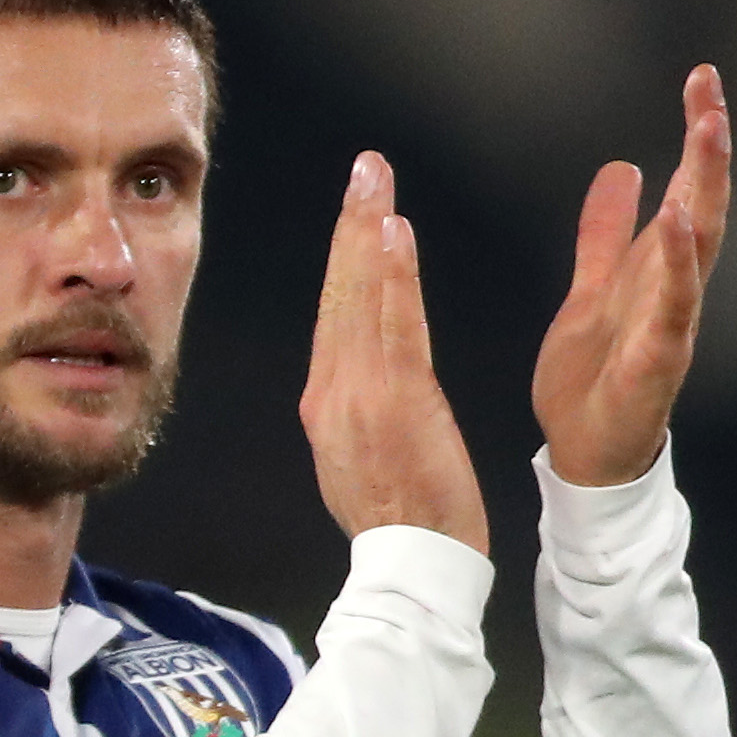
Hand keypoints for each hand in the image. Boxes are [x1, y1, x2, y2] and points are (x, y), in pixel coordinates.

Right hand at [302, 150, 489, 555]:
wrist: (411, 568)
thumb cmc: (400, 523)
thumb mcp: (359, 463)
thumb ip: (353, 414)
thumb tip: (349, 385)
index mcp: (325, 405)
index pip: (333, 316)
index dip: (342, 259)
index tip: (355, 214)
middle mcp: (332, 392)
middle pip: (339, 294)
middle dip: (349, 225)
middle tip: (364, 169)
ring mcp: (360, 393)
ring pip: (361, 298)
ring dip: (367, 231)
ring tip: (374, 180)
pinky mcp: (396, 399)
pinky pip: (393, 324)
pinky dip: (390, 275)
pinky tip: (392, 233)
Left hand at [533, 65, 728, 486]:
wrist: (581, 453)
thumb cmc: (593, 377)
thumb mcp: (592, 288)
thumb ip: (607, 234)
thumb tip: (624, 169)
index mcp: (658, 271)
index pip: (686, 190)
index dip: (697, 136)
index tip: (701, 78)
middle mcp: (674, 292)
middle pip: (701, 209)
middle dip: (709, 149)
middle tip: (710, 91)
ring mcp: (670, 328)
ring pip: (696, 252)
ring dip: (702, 193)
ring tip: (706, 136)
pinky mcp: (653, 367)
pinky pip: (671, 313)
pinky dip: (677, 270)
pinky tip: (675, 225)